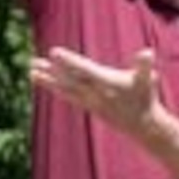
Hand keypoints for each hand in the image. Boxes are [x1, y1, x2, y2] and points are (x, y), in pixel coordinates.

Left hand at [33, 43, 162, 142]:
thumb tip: (147, 52)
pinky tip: (44, 81)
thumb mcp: (148, 79)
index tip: (53, 52)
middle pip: (68, 80)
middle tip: (32, 62)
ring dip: (47, 80)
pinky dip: (55, 88)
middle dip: (51, 71)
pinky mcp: (88, 106)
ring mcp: (89, 101)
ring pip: (65, 89)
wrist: (143, 126)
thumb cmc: (145, 98)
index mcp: (107, 83)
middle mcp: (95, 94)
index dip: (69, 61)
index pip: (84, 70)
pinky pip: (67, 95)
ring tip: (30, 72)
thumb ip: (145, 66)